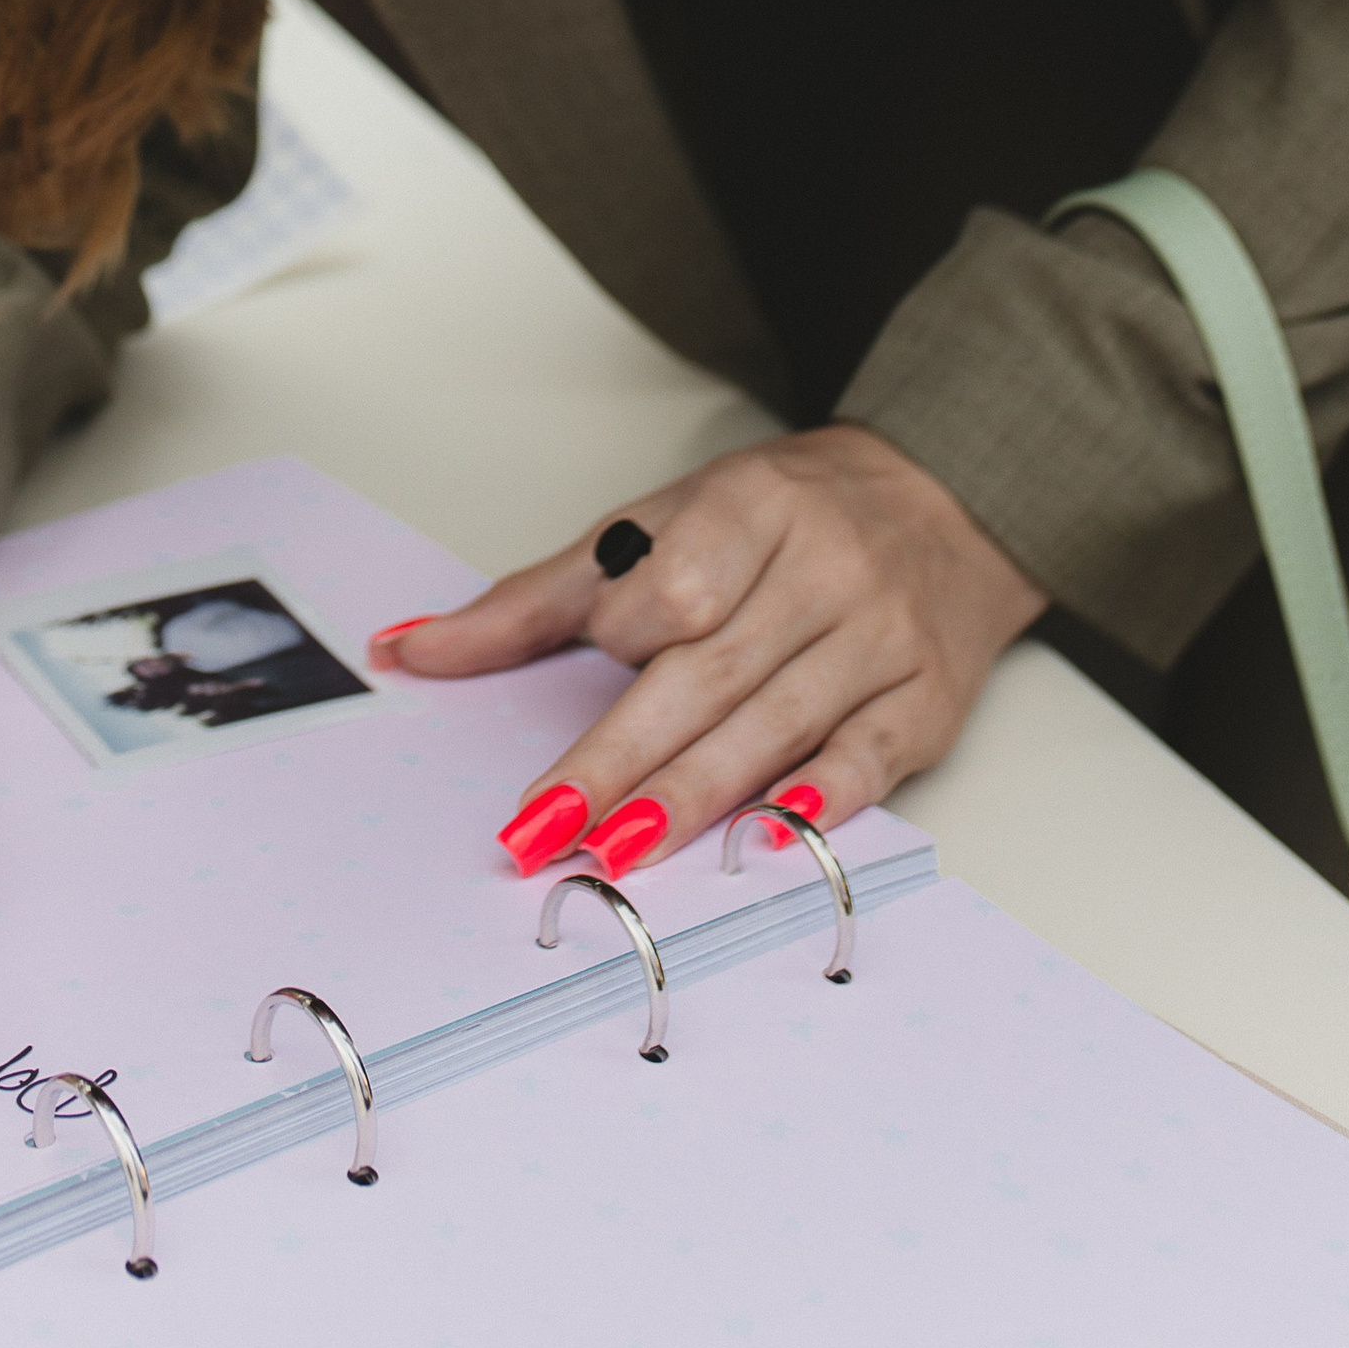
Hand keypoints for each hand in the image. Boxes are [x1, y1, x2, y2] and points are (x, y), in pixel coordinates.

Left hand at [379, 425, 1043, 875]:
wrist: (942, 497)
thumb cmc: (778, 520)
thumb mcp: (658, 527)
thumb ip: (539, 598)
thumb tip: (405, 649)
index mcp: (749, 506)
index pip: (672, 586)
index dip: (620, 641)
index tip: (566, 698)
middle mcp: (822, 566)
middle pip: (709, 670)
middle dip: (623, 756)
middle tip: (547, 829)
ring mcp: (883, 633)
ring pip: (781, 720)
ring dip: (699, 793)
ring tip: (623, 850)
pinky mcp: (929, 698)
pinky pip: (876, 754)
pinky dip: (827, 796)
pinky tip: (776, 836)